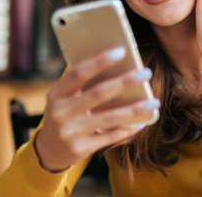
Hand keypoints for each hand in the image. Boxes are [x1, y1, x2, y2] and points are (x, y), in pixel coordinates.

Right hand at [34, 46, 159, 171]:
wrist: (47, 151)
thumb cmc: (63, 116)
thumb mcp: (63, 99)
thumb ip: (82, 85)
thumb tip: (117, 66)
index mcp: (55, 94)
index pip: (79, 74)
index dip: (99, 61)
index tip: (121, 51)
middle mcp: (60, 113)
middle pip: (98, 94)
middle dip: (124, 82)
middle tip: (146, 72)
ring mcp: (69, 133)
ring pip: (109, 118)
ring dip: (134, 109)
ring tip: (154, 101)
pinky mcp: (80, 149)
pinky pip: (110, 137)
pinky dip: (128, 129)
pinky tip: (143, 122)